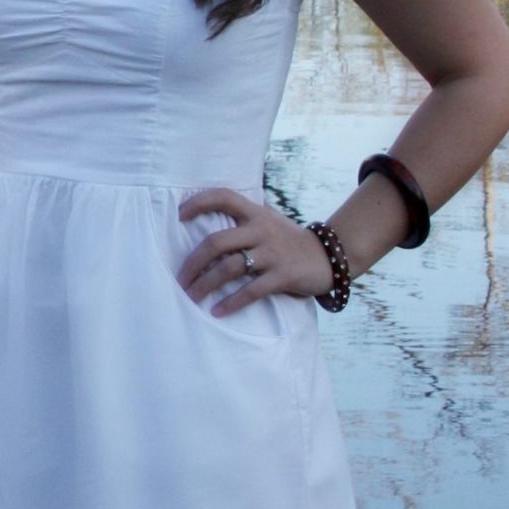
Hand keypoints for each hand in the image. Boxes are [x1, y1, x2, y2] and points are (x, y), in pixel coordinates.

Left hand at [176, 187, 333, 316]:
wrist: (330, 256)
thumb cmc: (288, 239)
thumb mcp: (268, 220)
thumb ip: (243, 218)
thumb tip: (205, 218)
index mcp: (255, 213)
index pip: (223, 197)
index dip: (198, 202)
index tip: (179, 215)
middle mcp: (261, 230)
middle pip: (217, 242)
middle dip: (193, 262)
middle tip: (180, 278)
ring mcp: (272, 253)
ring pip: (230, 268)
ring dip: (206, 284)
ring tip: (190, 296)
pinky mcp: (283, 276)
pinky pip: (252, 290)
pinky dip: (232, 302)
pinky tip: (218, 311)